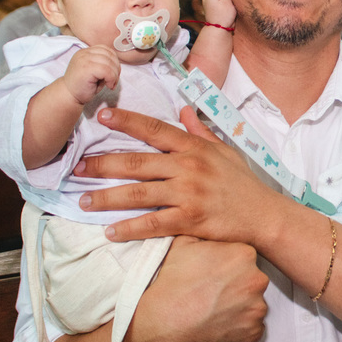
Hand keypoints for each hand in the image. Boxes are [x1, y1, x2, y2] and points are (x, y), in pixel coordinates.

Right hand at [63, 44, 120, 105]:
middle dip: (116, 68)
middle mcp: (84, 53)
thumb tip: (117, 65)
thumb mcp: (95, 72)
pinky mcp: (86, 68)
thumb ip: (104, 64)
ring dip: (114, 75)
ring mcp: (84, 59)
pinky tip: (108, 86)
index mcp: (85, 52)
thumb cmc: (83, 87)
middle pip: (110, 55)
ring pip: (109, 62)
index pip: (106, 49)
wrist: (68, 96)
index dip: (114, 61)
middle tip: (114, 80)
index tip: (113, 74)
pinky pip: (106, 70)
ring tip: (111, 84)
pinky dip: (111, 78)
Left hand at [75, 106, 281, 244]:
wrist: (263, 214)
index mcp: (194, 148)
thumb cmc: (243, 183)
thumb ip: (200, 131)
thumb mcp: (224, 150)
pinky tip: (111, 231)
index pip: (155, 129)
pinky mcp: (189, 220)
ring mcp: (188, 194)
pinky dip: (129, 228)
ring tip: (84, 200)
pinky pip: (152, 224)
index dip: (127, 121)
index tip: (103, 116)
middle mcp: (188, 167)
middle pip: (136, 162)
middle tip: (77, 168)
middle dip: (102, 164)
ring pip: (138, 193)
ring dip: (106, 198)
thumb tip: (183, 109)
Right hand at [134, 236, 268, 341]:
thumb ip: (203, 233)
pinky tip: (220, 325)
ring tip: (215, 310)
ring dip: (240, 307)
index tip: (215, 274)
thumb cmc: (172, 283)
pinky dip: (240, 328)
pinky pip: (252, 328)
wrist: (162, 322)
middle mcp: (257, 280)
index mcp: (244, 254)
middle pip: (252, 280)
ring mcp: (257, 308)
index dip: (229, 265)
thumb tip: (207, 226)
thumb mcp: (183, 244)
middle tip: (214, 293)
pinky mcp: (254, 333)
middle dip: (237, 286)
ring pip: (254, 304)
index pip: (244, 257)